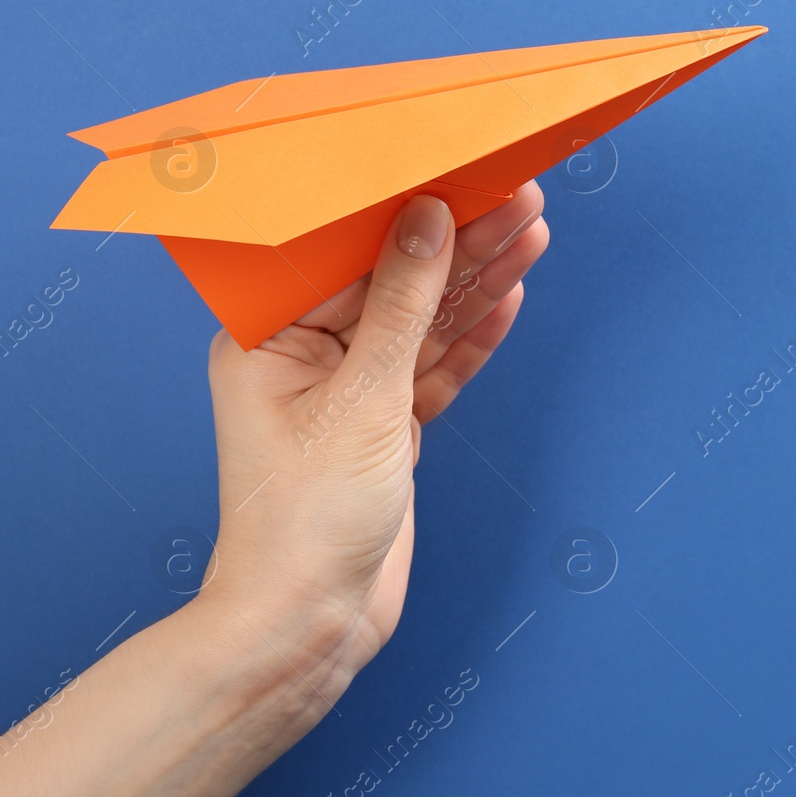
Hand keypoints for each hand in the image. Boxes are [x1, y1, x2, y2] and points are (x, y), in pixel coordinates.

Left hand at [198, 181, 548, 678]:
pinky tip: (508, 298)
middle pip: (390, 283)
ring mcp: (345, 393)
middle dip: (456, 242)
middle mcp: (301, 356)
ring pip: (419, 324)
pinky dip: (470, 340)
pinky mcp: (381, 428)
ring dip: (474, 284)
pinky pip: (431, 371)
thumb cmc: (306, 520)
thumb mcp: (364, 398)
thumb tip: (428, 219)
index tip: (456, 171)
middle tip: (518, 195)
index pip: (341, 252)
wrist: (311, 625)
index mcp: (265, 336)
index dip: (402, 211)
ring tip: (530, 231)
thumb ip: (402, 306)